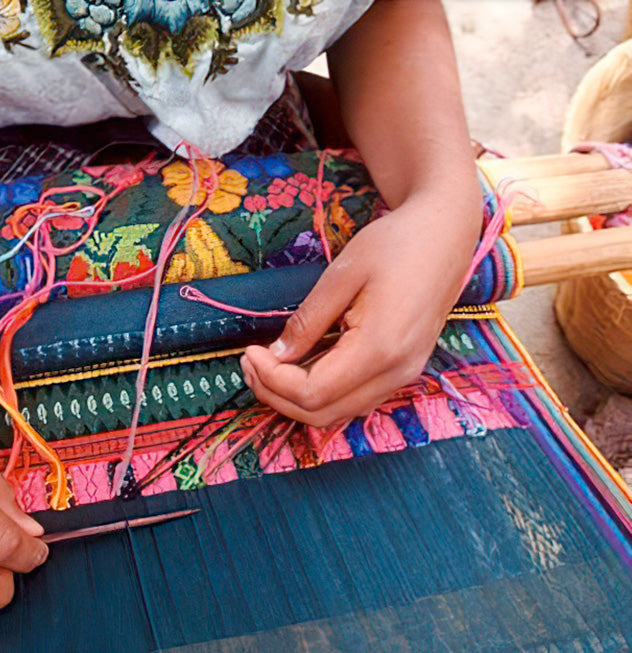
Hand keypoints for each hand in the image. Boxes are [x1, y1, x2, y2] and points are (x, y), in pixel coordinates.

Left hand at [241, 193, 480, 427]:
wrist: (445, 233)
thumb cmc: (396, 244)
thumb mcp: (341, 275)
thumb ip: (308, 322)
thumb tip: (277, 356)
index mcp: (380, 349)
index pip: (312, 392)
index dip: (273, 380)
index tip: (249, 352)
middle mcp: (396, 372)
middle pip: (323, 413)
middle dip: (277, 395)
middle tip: (249, 363)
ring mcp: (404, 374)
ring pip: (339, 412)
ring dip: (296, 399)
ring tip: (266, 366)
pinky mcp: (404, 368)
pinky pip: (355, 397)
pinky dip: (321, 393)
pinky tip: (298, 367)